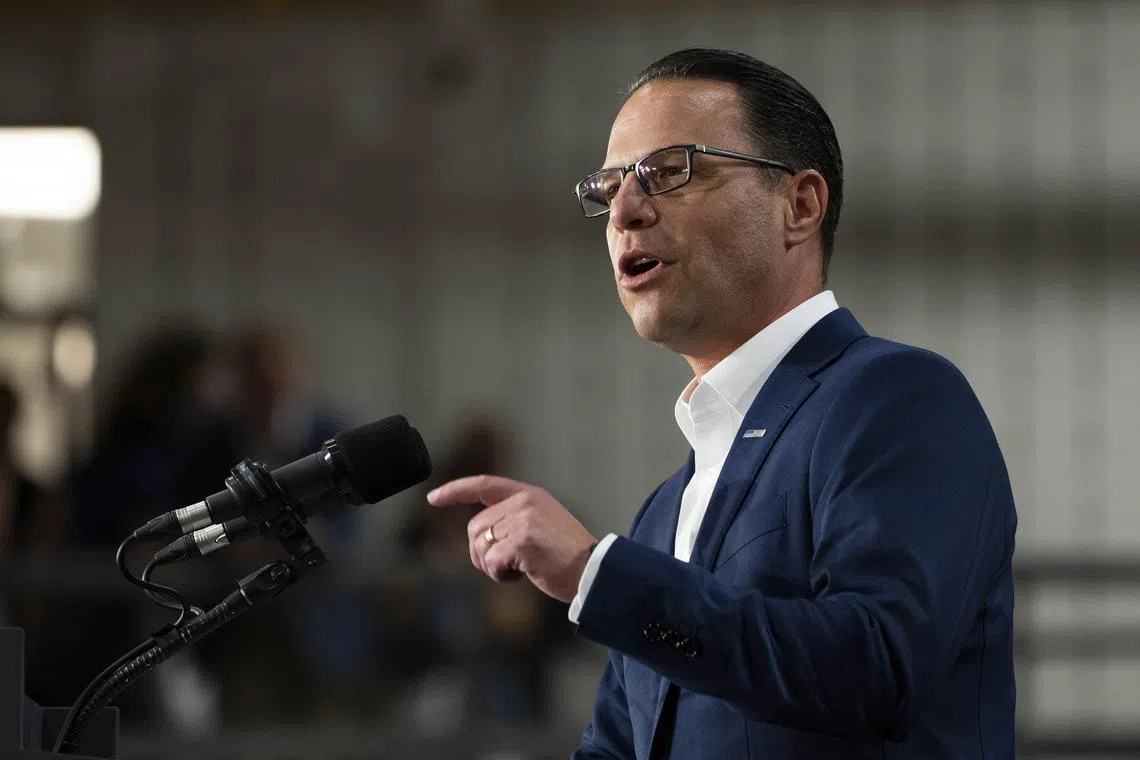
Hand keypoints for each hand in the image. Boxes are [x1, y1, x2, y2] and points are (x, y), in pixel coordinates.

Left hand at [426, 475, 595, 602]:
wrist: (594, 571)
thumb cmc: (568, 556)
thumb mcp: (542, 523)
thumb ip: (514, 519)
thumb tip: (480, 534)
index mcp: (529, 494)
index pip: (483, 484)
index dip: (455, 491)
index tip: (433, 497)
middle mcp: (524, 502)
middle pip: (475, 527)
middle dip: (482, 552)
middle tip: (507, 566)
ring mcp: (523, 520)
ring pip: (480, 546)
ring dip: (492, 566)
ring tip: (519, 569)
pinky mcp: (522, 541)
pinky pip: (491, 562)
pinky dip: (501, 575)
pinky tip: (523, 576)